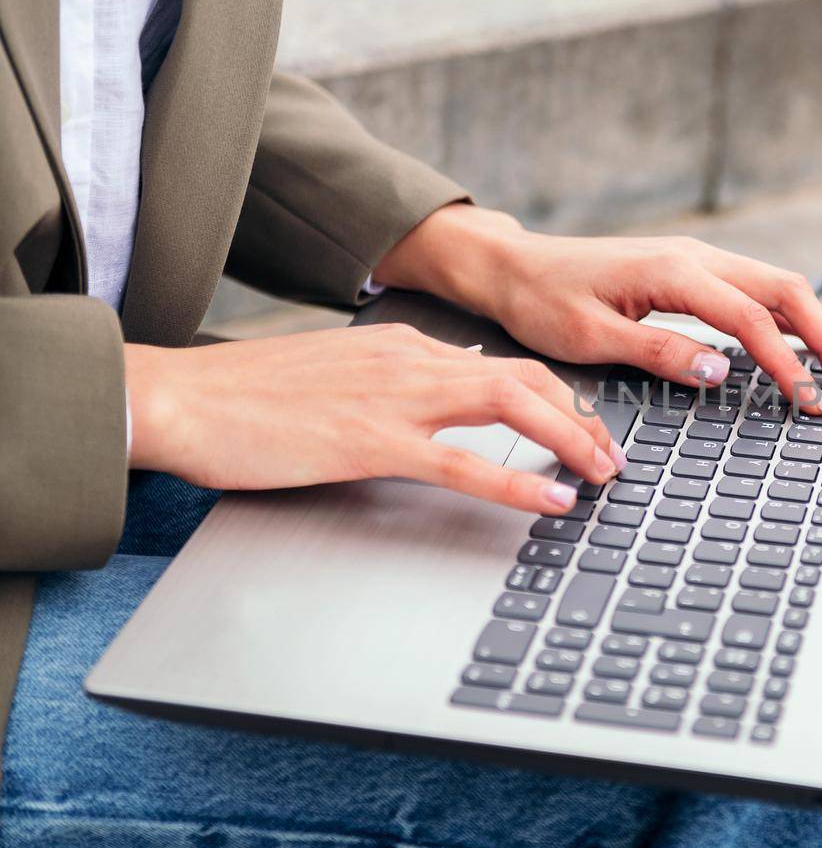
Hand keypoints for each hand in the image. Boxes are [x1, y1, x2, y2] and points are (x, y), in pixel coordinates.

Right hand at [124, 325, 623, 513]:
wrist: (180, 397)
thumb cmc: (247, 398)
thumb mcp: (337, 379)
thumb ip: (392, 388)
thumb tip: (438, 409)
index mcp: (404, 347)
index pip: (504, 366)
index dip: (559, 398)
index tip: (588, 428)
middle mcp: (411, 362)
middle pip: (527, 378)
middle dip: (583, 417)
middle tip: (614, 457)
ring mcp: (394, 398)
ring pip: (512, 407)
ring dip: (571, 440)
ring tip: (602, 476)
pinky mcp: (370, 441)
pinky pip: (464, 463)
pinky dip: (516, 481)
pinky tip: (551, 500)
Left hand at [373, 204, 821, 411]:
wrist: (515, 268)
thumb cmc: (544, 301)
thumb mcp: (591, 336)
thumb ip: (658, 352)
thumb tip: (719, 371)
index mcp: (673, 272)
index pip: (750, 318)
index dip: (788, 361)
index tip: (810, 399)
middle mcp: (697, 258)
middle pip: (786, 292)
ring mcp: (700, 262)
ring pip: (782, 289)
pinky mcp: (696, 274)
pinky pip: (760, 293)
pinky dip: (797, 320)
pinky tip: (816, 344)